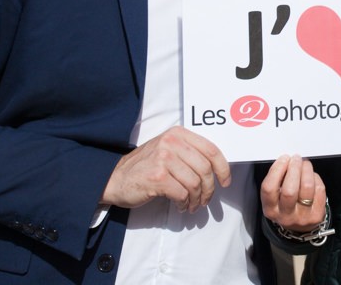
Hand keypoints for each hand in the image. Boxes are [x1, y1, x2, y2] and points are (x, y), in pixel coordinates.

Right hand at [100, 126, 229, 212]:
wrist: (116, 178)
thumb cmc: (146, 166)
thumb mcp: (167, 150)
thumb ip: (189, 153)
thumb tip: (217, 169)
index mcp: (178, 134)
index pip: (211, 150)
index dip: (223, 168)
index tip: (225, 181)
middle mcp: (171, 142)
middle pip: (205, 169)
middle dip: (209, 189)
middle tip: (205, 200)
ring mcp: (164, 159)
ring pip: (195, 183)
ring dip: (196, 199)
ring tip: (191, 205)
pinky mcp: (157, 177)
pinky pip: (182, 194)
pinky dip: (185, 203)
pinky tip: (180, 205)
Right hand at [260, 154, 325, 231]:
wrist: (300, 226)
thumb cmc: (285, 204)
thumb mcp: (275, 197)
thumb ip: (277, 180)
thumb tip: (288, 161)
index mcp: (270, 209)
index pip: (269, 188)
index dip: (277, 170)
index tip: (284, 158)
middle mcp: (285, 216)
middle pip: (289, 190)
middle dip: (294, 169)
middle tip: (296, 158)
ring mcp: (302, 217)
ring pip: (306, 188)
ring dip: (306, 170)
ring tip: (305, 163)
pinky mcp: (317, 215)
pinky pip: (319, 190)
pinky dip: (316, 178)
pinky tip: (311, 175)